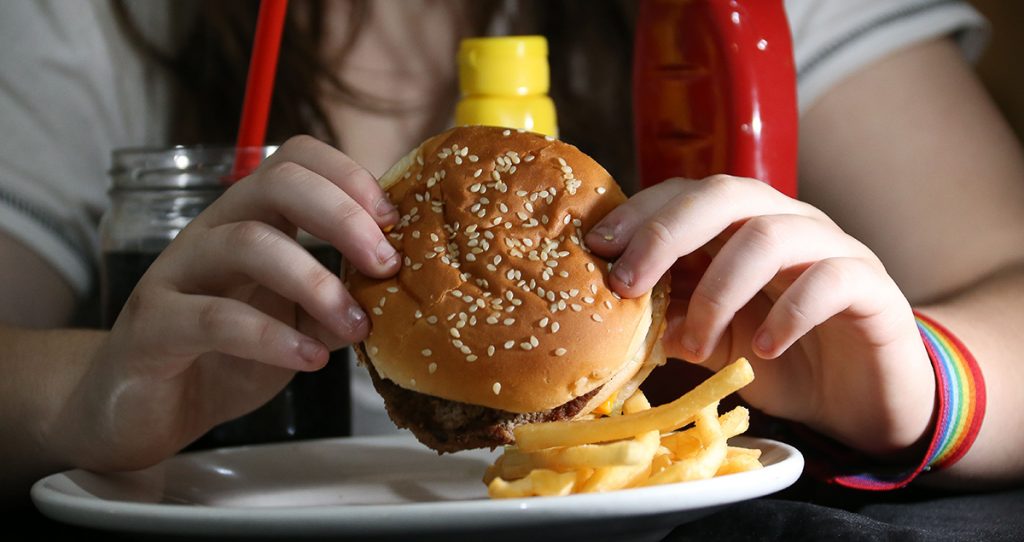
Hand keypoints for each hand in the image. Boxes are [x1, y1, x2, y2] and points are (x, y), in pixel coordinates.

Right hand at [53, 136, 398, 470]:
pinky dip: (272, 338)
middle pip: (277, 183)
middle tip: (386, 263)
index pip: (297, 160)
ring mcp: (178, 273)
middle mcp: (214, 232)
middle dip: (343, 215)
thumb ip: (340, 300)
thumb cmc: (226, 355)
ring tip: (358, 325)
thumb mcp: (298, 322)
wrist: (143, 409)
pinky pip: (214, 318)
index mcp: (251, 220)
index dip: (350, 178)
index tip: (395, 222)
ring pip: (248, 244)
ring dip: (316, 282)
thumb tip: (398, 289)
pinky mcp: (153, 326)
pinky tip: (309, 359)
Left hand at [586, 175, 934, 454]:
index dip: (639, 213)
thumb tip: (608, 314)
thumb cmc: (780, 358)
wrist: (861, 400)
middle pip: (726, 194)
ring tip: (695, 345)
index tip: (596, 246)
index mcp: (743, 226)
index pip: (686, 193)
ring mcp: (833, 249)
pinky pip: (830, 280)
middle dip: (665, 233)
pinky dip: (788, 314)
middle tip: (627, 284)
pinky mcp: (872, 287)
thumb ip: (669, 318)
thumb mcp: (710, 340)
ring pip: (772, 236)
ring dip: (719, 292)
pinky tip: (763, 349)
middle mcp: (787, 223)